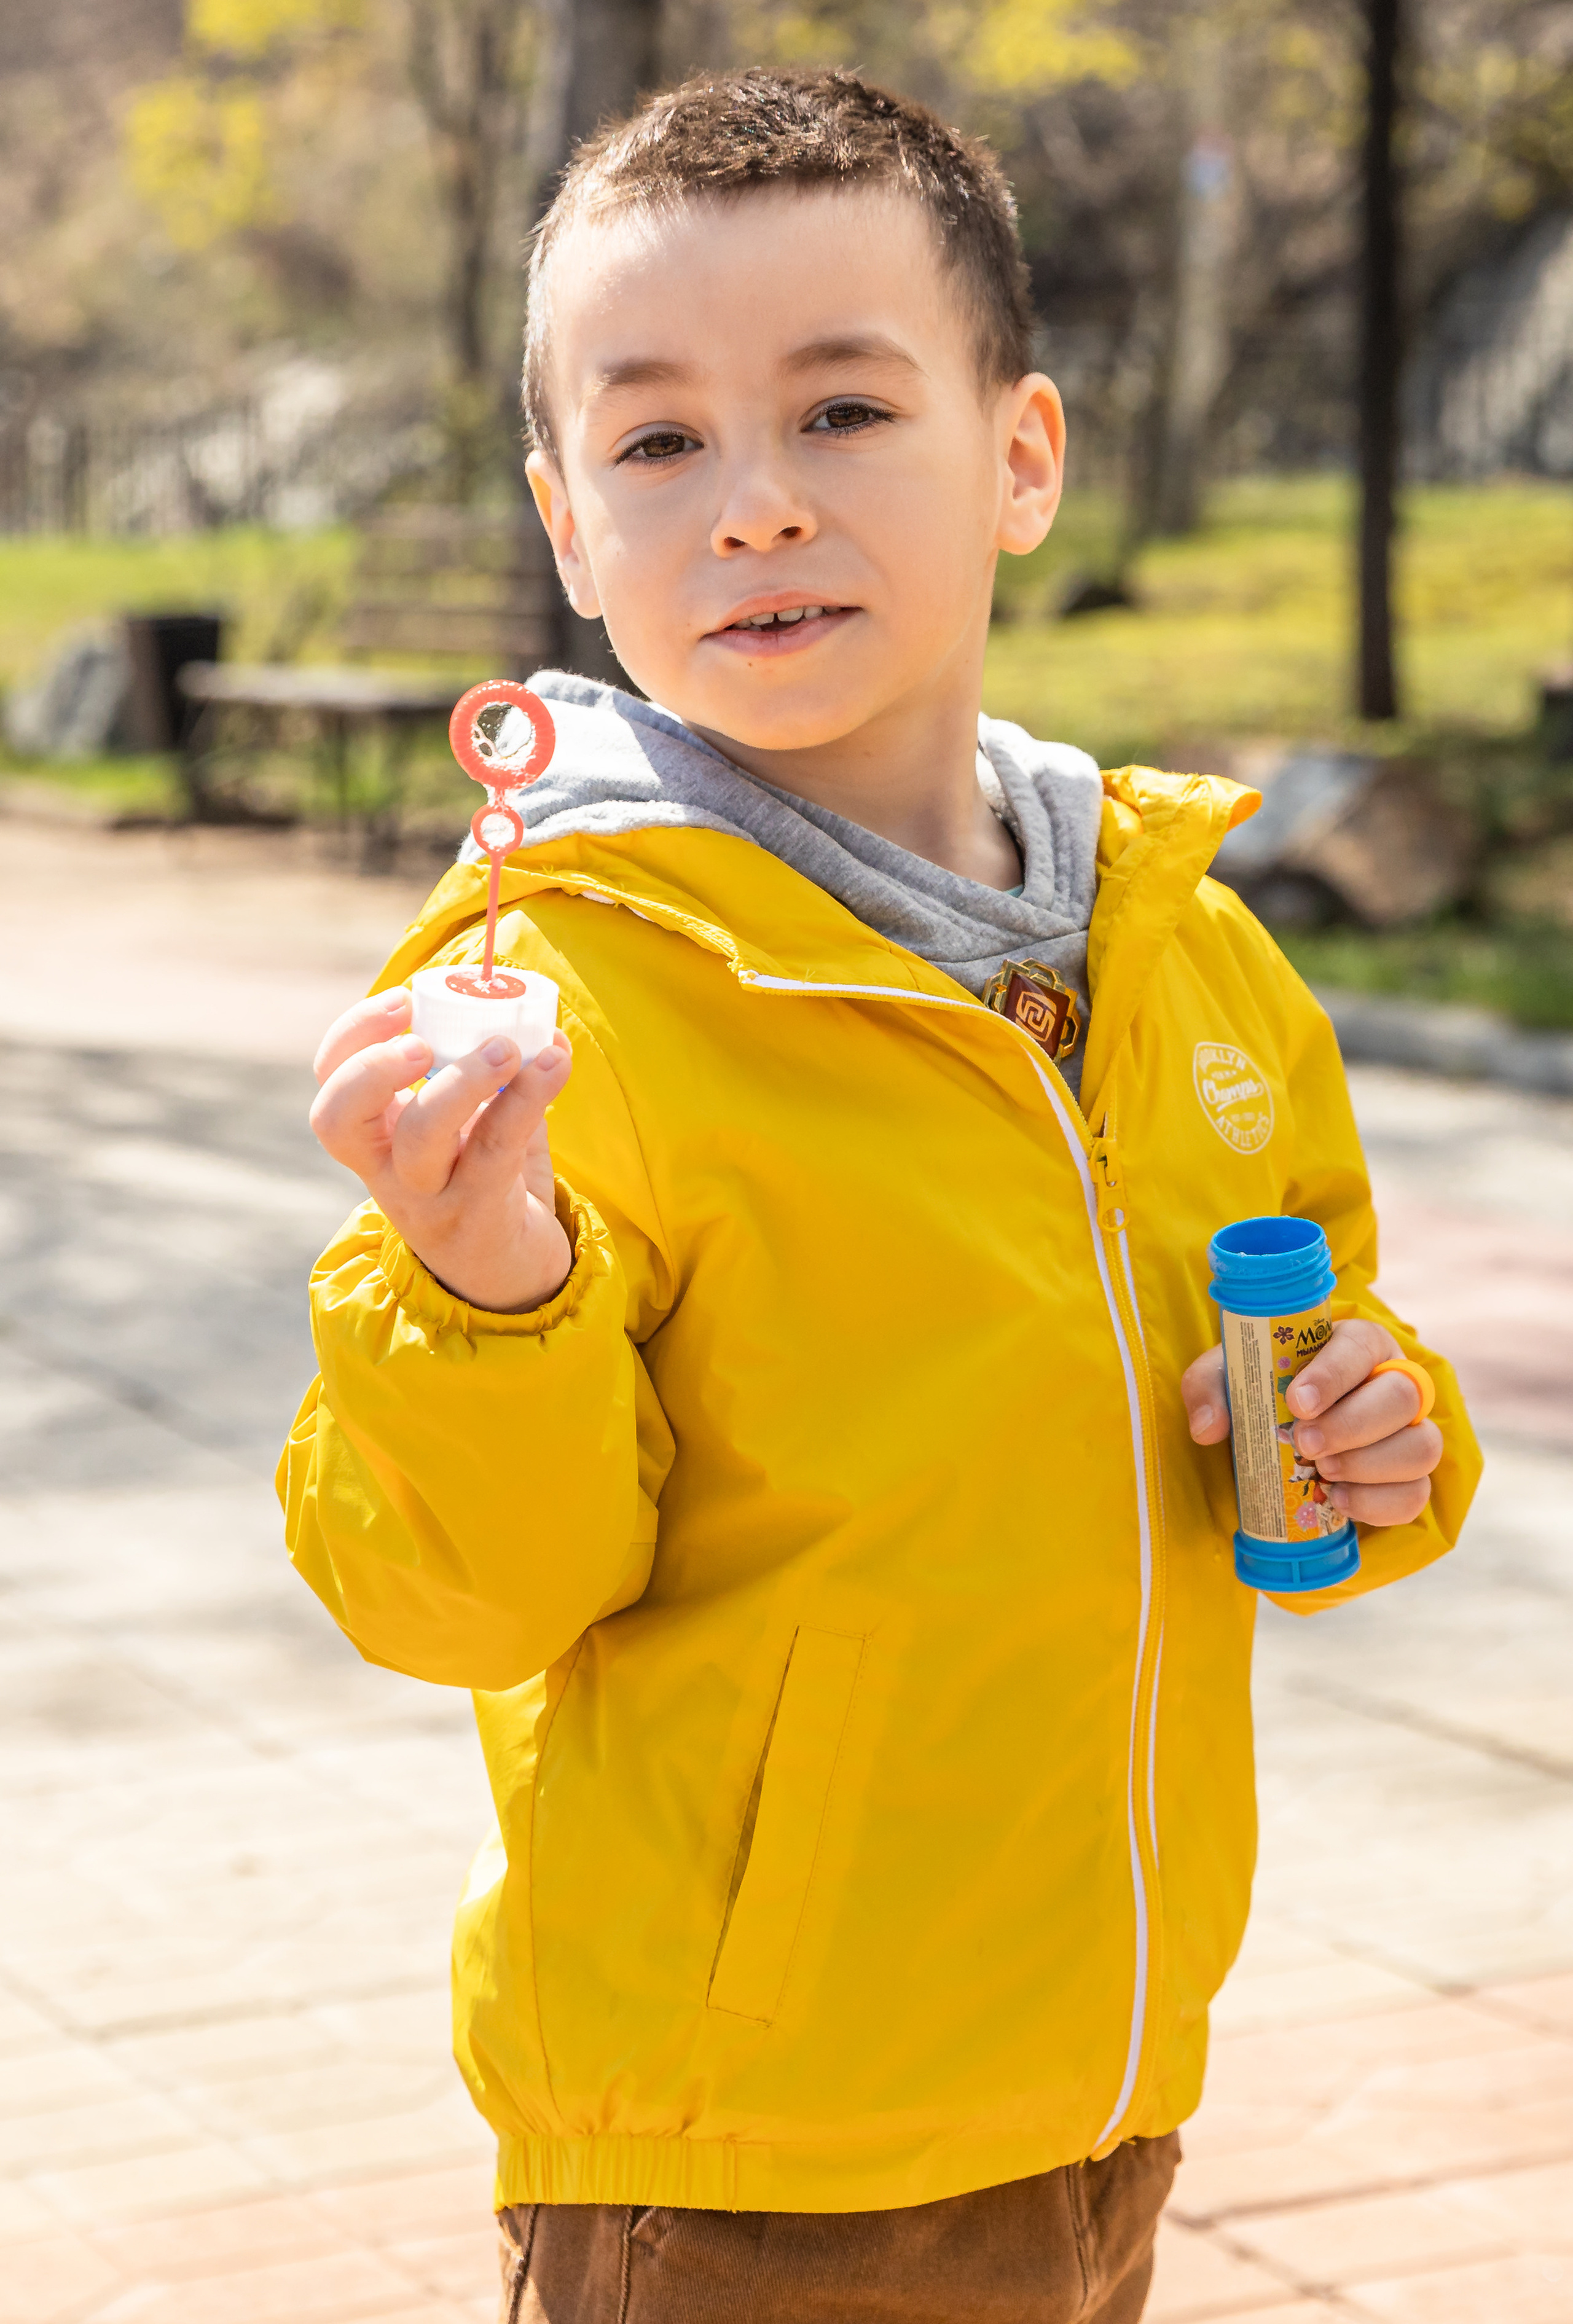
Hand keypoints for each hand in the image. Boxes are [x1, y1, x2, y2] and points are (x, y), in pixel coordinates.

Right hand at [309, 986, 574, 1313]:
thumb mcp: (474, 1131)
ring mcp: (428, 1200)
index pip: (332, 1085)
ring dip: (461, 1082)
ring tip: (507, 1050)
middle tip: (422, 1043)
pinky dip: (526, 1100)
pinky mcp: (477, 1218)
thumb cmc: (486, 1189)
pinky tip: (553, 1067)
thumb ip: (497, 1082)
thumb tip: (546, 1030)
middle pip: (342, 1119)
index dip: (351, 1038)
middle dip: (373, 1068)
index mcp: (376, 1140)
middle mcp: (387, 1172)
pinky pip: (495, 1150)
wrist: (510, 1281)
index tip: (402, 1001)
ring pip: (419, 1139)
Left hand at [1181, 1317, 1442, 1527]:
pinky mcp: (1409, 1478)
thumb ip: (1209, 1388)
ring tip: (1324, 1472)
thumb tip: (1208, 1427)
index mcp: (1357, 1345)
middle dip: (1352, 1425)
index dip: (1334, 1374)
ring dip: (1370, 1466)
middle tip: (1305, 1444)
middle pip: (1403, 1397)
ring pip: (1422, 1447)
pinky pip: (1416, 1495)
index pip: (1362, 1346)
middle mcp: (1395, 1383)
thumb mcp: (1225, 1378)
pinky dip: (1378, 1503)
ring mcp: (1410, 1432)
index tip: (1298, 1402)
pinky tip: (1338, 1499)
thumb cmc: (1260, 1392)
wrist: (1276, 1437)